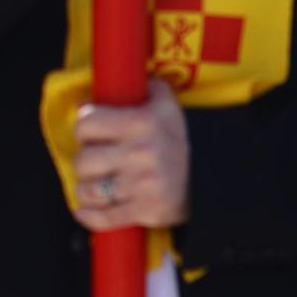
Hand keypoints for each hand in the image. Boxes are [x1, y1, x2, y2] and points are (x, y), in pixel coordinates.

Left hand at [71, 80, 189, 230]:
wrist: (214, 178)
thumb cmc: (180, 140)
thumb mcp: (167, 107)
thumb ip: (147, 88)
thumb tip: (116, 78)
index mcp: (141, 124)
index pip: (86, 124)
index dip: (84, 127)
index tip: (90, 131)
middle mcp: (140, 155)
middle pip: (83, 160)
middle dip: (85, 160)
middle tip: (96, 159)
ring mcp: (141, 186)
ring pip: (89, 190)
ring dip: (87, 188)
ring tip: (96, 182)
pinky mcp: (145, 212)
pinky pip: (104, 218)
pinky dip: (89, 216)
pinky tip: (84, 209)